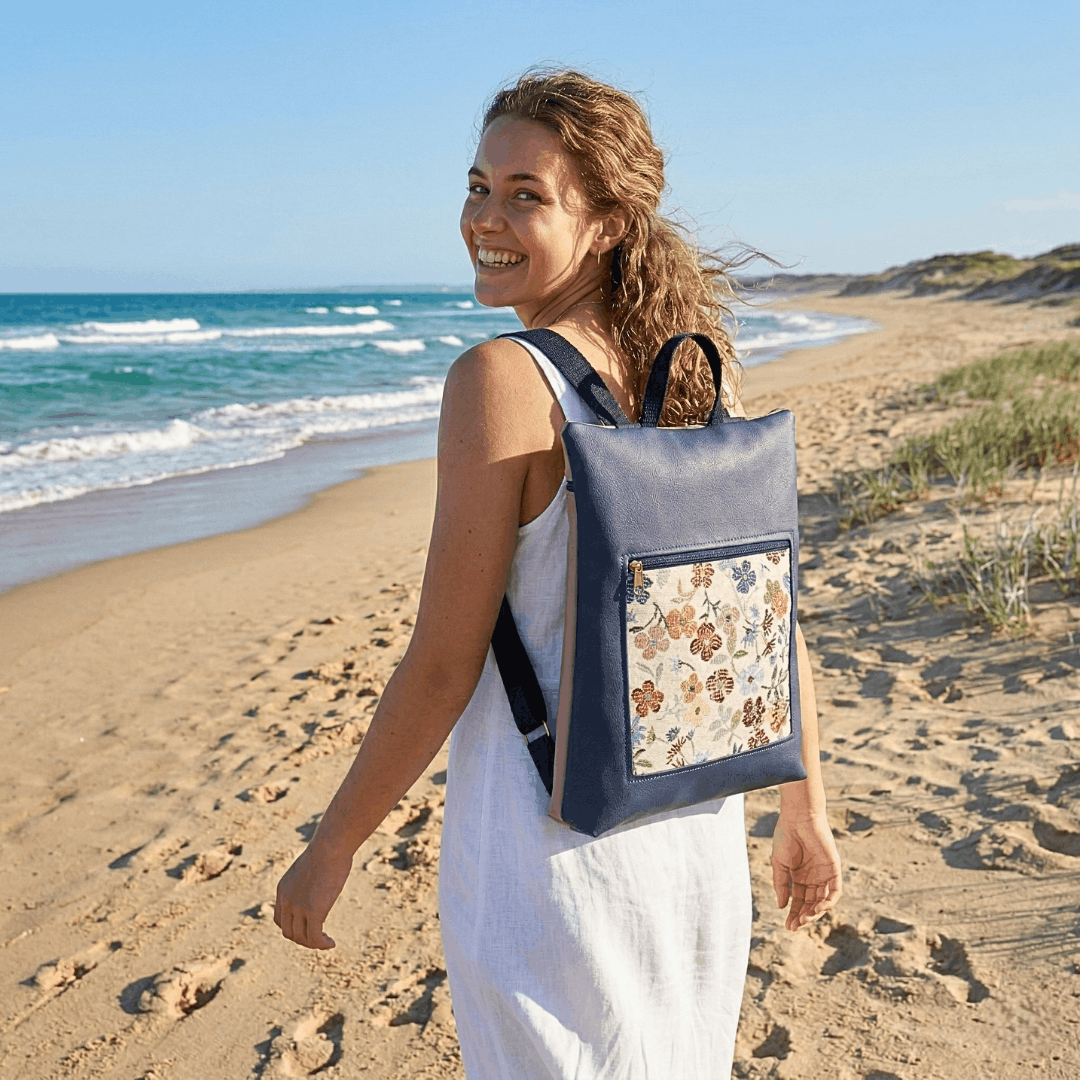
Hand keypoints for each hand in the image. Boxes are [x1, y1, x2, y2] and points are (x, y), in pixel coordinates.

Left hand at [274, 842, 352, 949]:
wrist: (331, 846)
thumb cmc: (328, 849)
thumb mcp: (313, 864)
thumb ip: (311, 877)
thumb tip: (322, 879)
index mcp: (283, 889)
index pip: (280, 919)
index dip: (293, 928)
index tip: (309, 927)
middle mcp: (286, 900)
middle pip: (288, 932)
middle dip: (303, 939)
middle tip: (320, 938)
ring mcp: (298, 907)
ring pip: (301, 938)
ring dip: (313, 943)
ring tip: (327, 942)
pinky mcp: (313, 911)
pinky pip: (314, 937)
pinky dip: (322, 944)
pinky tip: (332, 943)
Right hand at [771, 809, 841, 931]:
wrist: (798, 818)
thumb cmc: (786, 837)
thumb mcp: (779, 864)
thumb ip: (781, 885)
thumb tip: (781, 906)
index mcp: (799, 876)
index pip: (799, 900)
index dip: (793, 914)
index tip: (787, 927)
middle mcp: (813, 877)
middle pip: (811, 904)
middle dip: (803, 917)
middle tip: (795, 927)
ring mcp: (824, 874)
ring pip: (823, 901)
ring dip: (815, 913)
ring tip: (804, 920)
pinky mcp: (834, 869)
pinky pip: (835, 891)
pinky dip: (829, 902)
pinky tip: (818, 909)